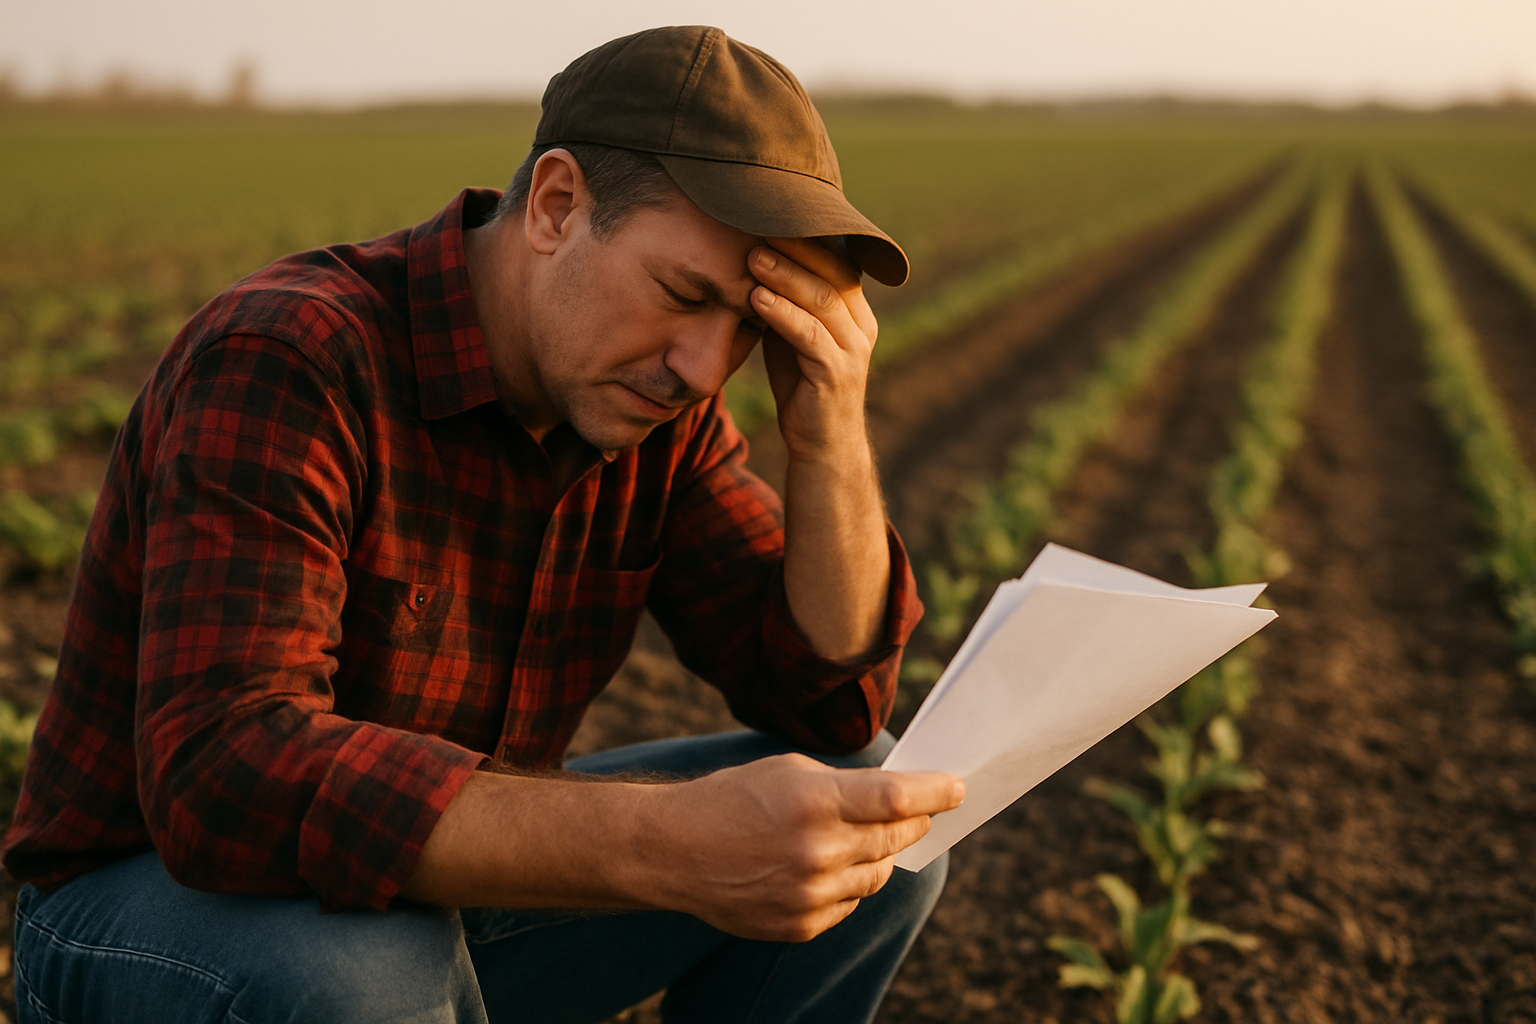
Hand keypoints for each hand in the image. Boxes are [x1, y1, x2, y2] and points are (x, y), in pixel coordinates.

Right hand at [649, 754, 963, 941]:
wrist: (675, 850)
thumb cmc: (733, 797)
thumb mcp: (789, 770)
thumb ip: (845, 785)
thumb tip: (898, 797)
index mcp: (814, 801)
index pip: (897, 799)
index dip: (935, 792)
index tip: (957, 788)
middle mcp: (817, 851)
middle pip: (895, 837)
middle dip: (916, 821)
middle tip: (922, 811)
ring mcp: (810, 894)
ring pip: (877, 873)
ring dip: (879, 853)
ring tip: (859, 836)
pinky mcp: (801, 925)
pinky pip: (850, 903)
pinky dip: (848, 883)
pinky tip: (824, 865)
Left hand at [748, 238, 877, 461]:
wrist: (821, 446)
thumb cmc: (802, 386)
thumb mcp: (793, 336)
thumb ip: (786, 301)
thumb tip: (755, 255)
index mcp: (855, 312)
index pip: (836, 261)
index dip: (805, 237)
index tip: (769, 214)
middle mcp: (862, 326)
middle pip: (831, 273)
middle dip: (794, 247)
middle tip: (756, 225)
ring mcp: (854, 350)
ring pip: (822, 300)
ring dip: (785, 275)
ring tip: (752, 257)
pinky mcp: (837, 374)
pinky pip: (809, 335)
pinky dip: (782, 313)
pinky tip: (756, 298)